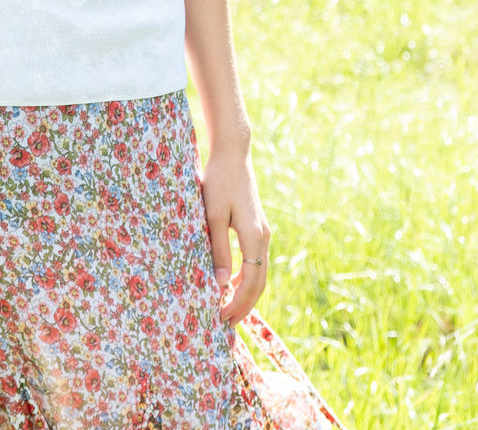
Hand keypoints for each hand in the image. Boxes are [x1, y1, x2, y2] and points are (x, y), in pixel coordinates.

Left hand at [200, 145, 269, 326]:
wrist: (233, 154)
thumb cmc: (219, 182)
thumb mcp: (213, 216)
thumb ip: (218, 250)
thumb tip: (219, 285)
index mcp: (254, 237)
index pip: (250, 282)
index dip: (237, 303)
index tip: (220, 317)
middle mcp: (263, 237)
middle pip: (258, 282)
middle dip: (244, 305)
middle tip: (226, 323)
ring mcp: (262, 232)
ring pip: (259, 272)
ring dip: (245, 293)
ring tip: (228, 308)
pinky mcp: (257, 226)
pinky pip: (255, 261)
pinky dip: (245, 277)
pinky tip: (229, 282)